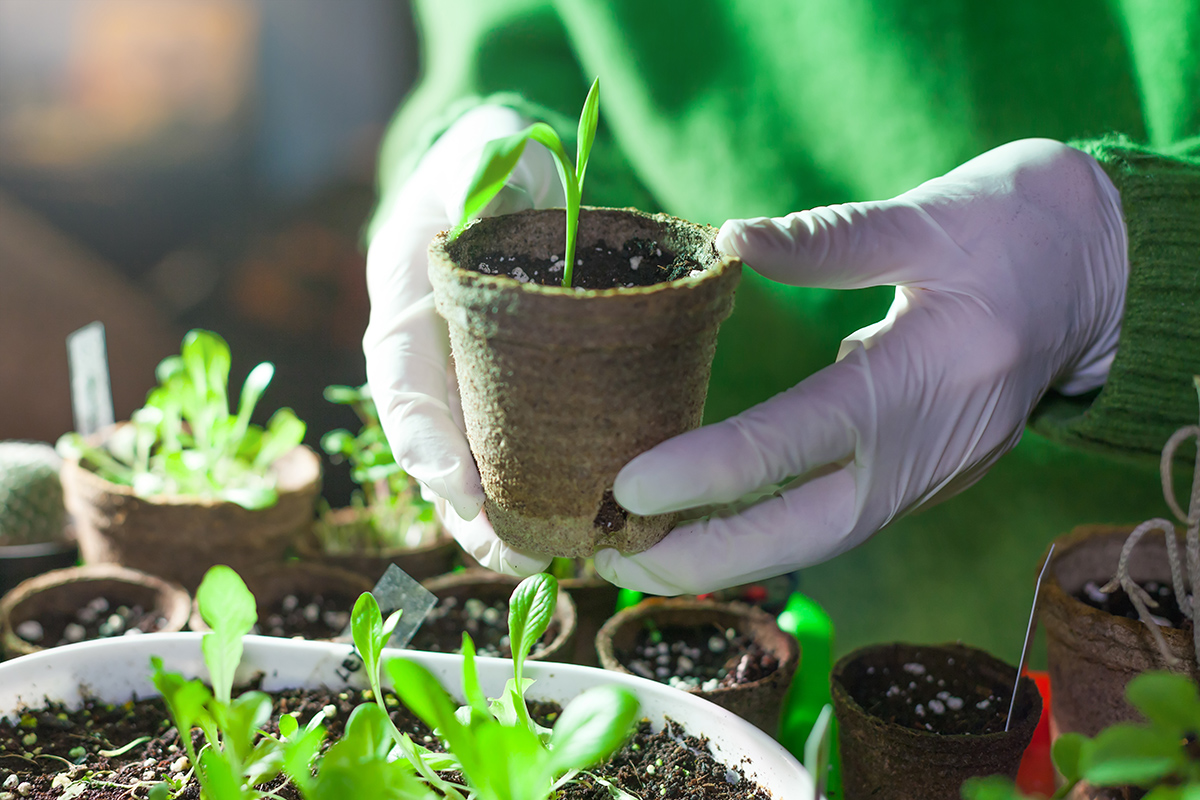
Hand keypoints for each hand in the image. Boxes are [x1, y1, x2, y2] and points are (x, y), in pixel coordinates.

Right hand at [363, 105, 563, 575]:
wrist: (508, 184)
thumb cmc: (486, 168)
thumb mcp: (478, 159)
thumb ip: (478, 173)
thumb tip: (491, 184)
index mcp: (406, 312)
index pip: (403, 386)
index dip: (427, 442)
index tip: (462, 487)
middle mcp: (432, 363)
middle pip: (436, 450)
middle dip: (467, 509)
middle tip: (511, 554)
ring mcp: (472, 385)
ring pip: (475, 466)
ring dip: (500, 522)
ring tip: (539, 564)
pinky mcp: (520, 395)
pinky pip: (521, 451)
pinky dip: (538, 494)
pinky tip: (571, 531)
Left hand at [595, 139, 1127, 594]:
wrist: (1100, 275)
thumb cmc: (1011, 230)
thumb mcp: (925, 217)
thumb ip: (828, 237)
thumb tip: (729, 238)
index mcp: (927, 375)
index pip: (797, 441)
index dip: (708, 470)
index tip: (627, 486)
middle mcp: (930, 447)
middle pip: (806, 532)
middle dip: (705, 558)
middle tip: (612, 559)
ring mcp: (933, 473)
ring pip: (820, 536)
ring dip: (730, 554)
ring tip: (639, 551)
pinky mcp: (926, 476)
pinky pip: (838, 516)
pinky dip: (770, 529)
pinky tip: (707, 523)